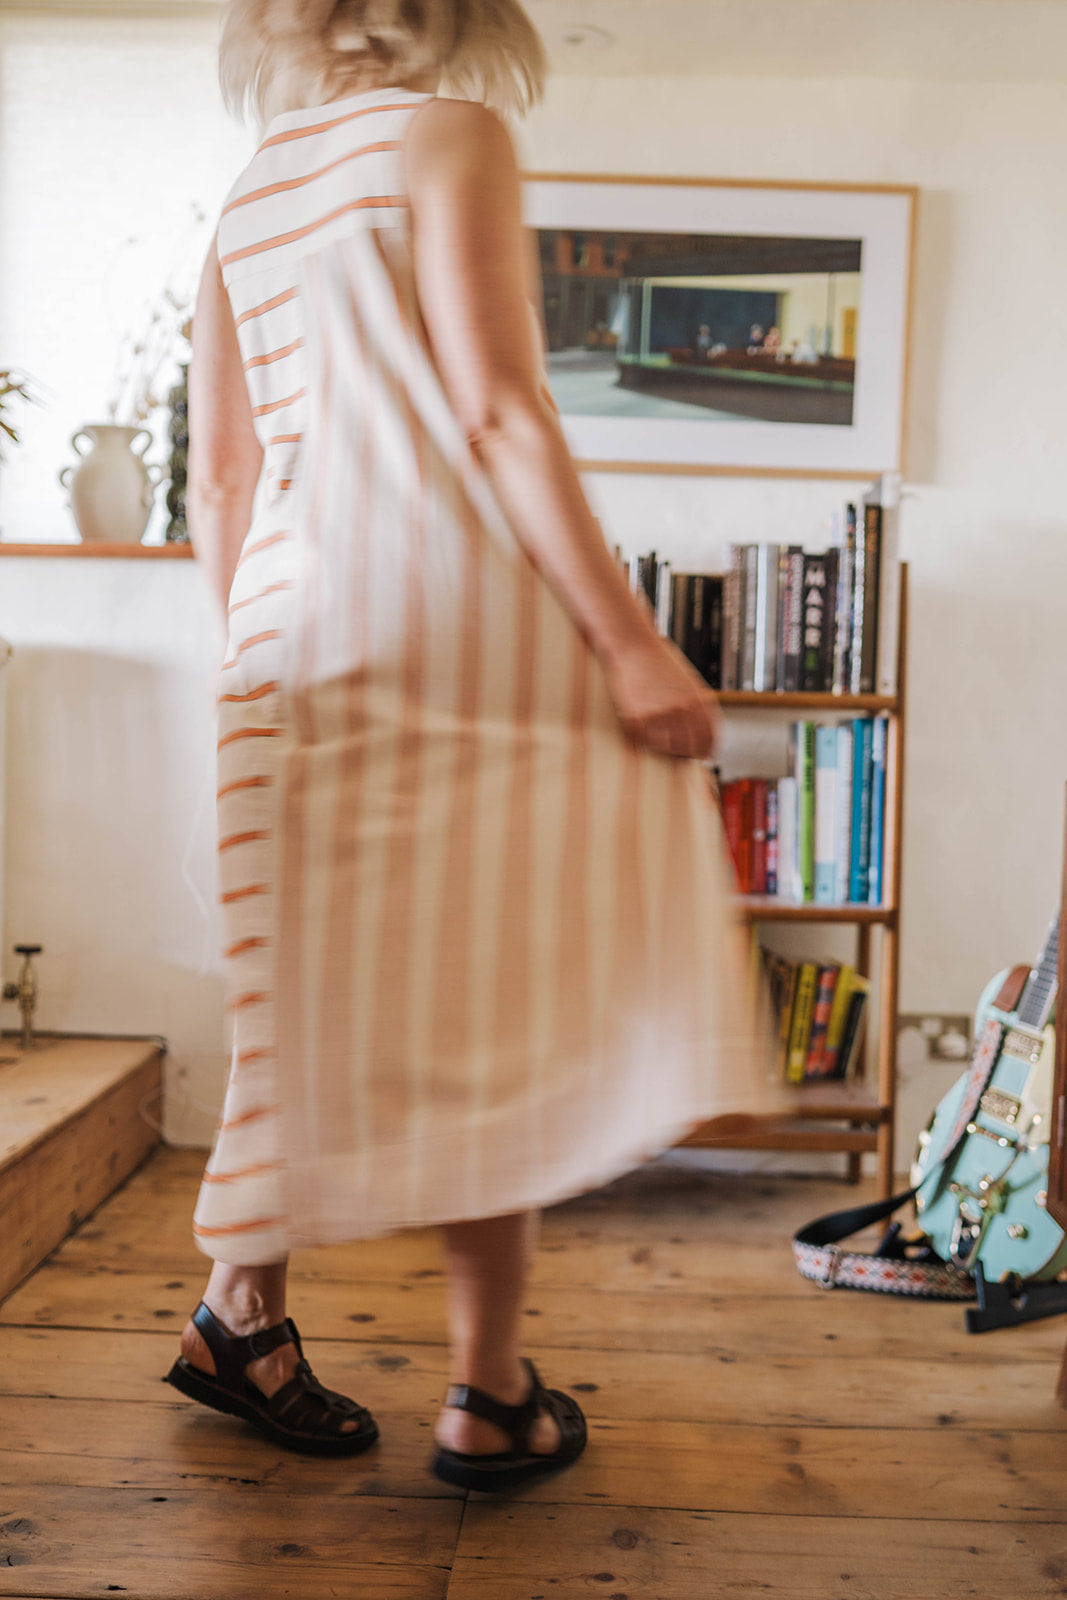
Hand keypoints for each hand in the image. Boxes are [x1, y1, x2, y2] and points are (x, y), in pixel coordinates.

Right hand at [602, 634, 719, 758]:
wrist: (632, 645)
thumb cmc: (659, 662)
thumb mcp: (689, 682)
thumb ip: (698, 708)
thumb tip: (704, 739)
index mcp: (700, 701)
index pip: (710, 739)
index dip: (707, 750)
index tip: (702, 755)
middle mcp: (683, 710)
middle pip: (690, 748)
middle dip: (685, 752)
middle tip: (678, 751)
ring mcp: (660, 716)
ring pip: (667, 748)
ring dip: (664, 746)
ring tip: (658, 733)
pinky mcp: (636, 719)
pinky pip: (644, 740)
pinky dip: (643, 736)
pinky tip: (642, 723)